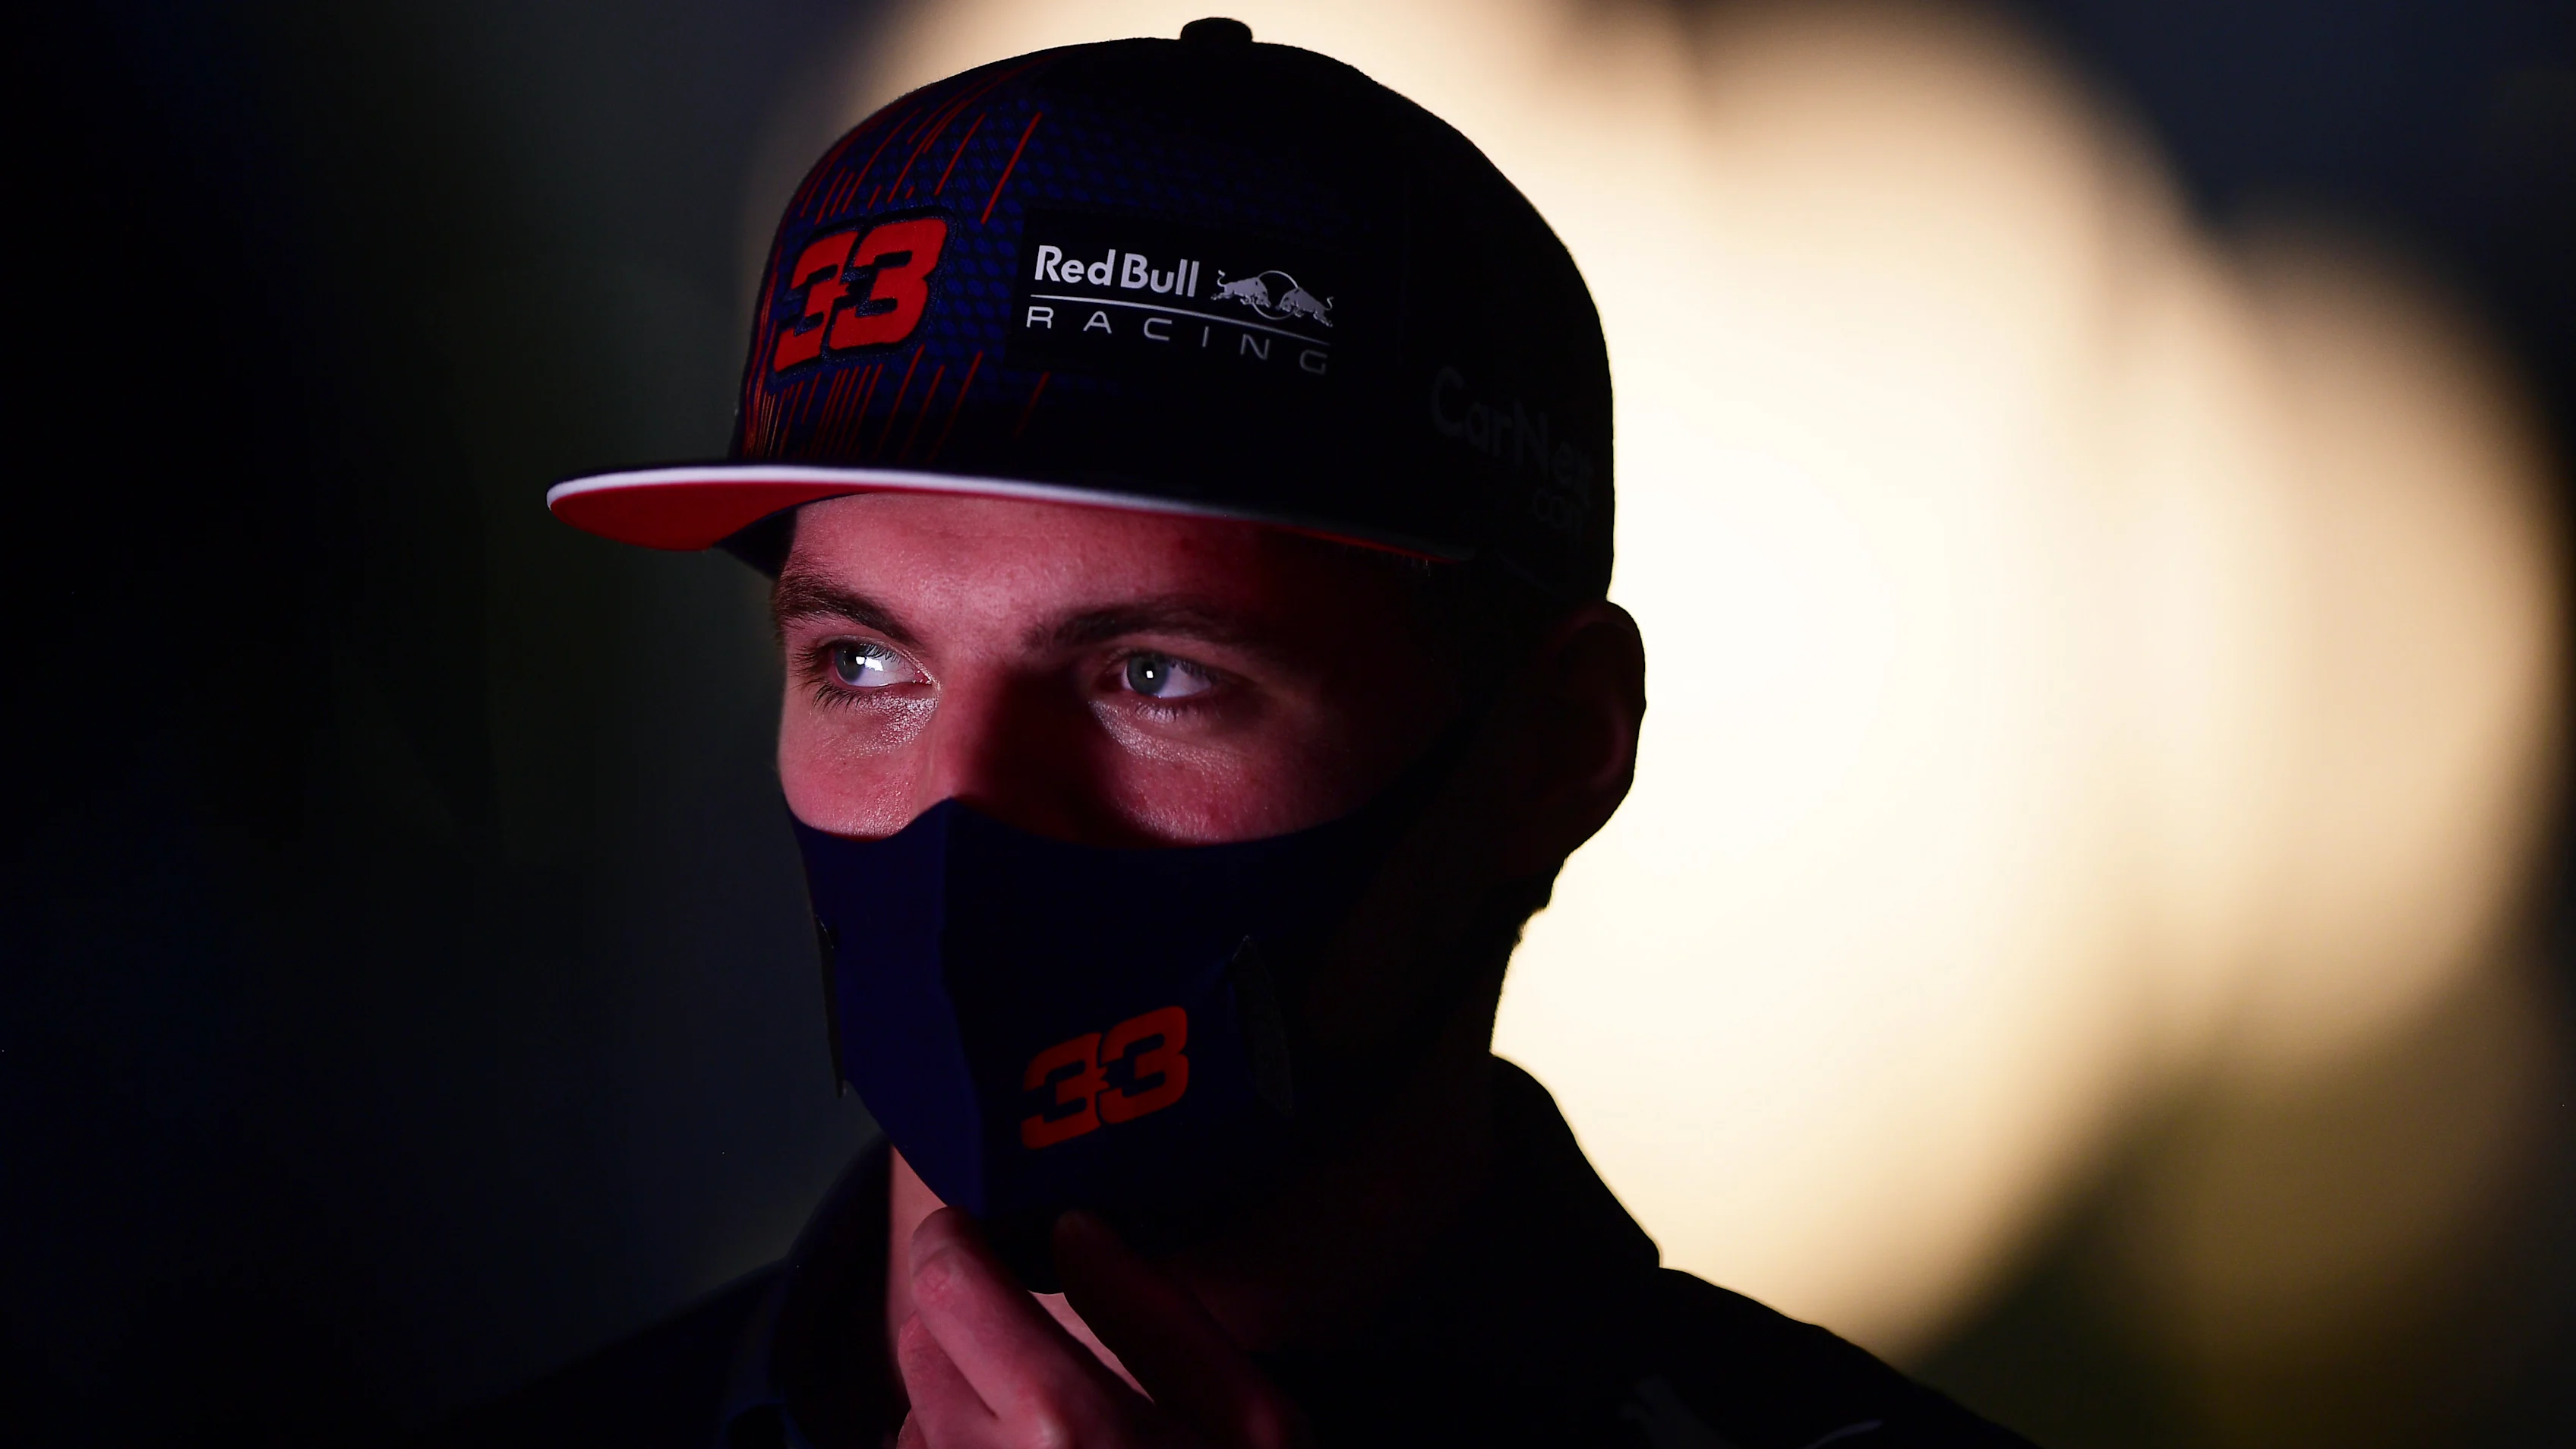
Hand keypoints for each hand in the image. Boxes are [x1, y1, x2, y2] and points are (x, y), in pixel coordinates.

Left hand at [894, 1207, 1308, 1448]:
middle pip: (917, 1348)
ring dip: (958, 1407)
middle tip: (1031, 1336)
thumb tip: (1078, 1232)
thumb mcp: (1257, 1425)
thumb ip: (1159, 1315)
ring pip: (914, 1423)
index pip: (944, 1286)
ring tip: (1045, 1435)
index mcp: (1066, 1424)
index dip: (952, 1240)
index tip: (971, 1227)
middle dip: (964, 1324)